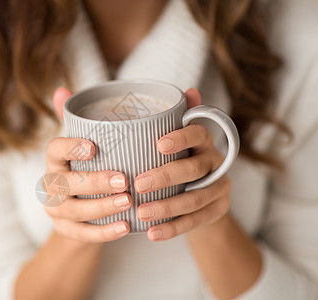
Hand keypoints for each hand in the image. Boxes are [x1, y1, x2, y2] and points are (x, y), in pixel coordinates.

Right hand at [43, 88, 131, 242]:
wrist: (77, 213)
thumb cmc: (86, 170)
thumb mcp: (83, 147)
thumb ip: (78, 121)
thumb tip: (62, 89)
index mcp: (55, 161)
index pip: (54, 150)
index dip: (70, 147)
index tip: (94, 146)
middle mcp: (50, 185)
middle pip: (66, 183)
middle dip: (95, 181)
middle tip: (124, 180)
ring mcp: (55, 210)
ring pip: (74, 210)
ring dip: (101, 207)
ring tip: (129, 202)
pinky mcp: (66, 231)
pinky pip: (82, 234)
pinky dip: (104, 232)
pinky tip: (126, 227)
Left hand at [135, 88, 231, 240]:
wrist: (203, 197)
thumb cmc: (179, 162)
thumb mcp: (175, 143)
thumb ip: (171, 120)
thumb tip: (188, 90)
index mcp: (202, 142)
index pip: (198, 133)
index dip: (181, 137)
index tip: (159, 144)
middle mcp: (215, 162)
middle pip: (193, 168)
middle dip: (165, 176)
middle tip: (138, 183)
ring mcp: (220, 188)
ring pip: (195, 198)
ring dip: (167, 206)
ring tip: (141, 213)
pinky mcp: (218, 210)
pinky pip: (196, 221)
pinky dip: (173, 228)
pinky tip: (152, 233)